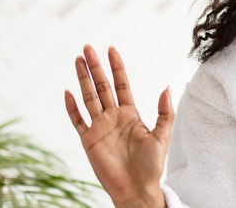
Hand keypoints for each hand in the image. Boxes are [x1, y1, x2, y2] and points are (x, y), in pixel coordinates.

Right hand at [64, 45, 171, 207]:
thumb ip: (164, 111)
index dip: (116, 67)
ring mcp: (100, 127)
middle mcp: (113, 117)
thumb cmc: (151, 164)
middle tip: (88, 47)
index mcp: (131, 114)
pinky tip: (68, 92)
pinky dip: (72, 107)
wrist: (137, 188)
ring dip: (82, 80)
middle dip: (95, 67)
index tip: (111, 49)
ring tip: (77, 60)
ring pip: (88, 98)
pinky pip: (78, 121)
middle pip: (102, 86)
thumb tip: (167, 86)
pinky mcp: (89, 140)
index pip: (121, 84)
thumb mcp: (162, 135)